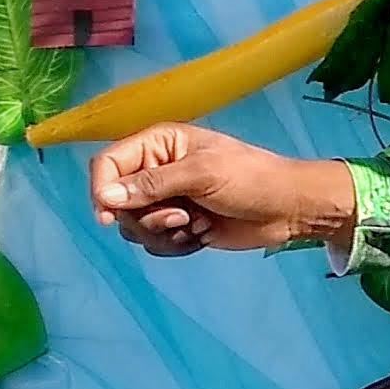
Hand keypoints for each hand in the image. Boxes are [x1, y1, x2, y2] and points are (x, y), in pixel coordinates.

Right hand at [88, 124, 356, 259]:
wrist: (287, 209)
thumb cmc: (250, 179)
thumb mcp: (201, 175)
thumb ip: (152, 185)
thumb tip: (106, 197)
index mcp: (158, 144)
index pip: (108, 164)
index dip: (102, 189)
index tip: (108, 216)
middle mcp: (156, 171)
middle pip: (117, 202)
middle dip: (145, 217)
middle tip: (180, 217)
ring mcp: (167, 201)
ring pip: (134, 227)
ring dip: (163, 232)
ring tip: (196, 224)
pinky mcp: (179, 226)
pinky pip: (155, 243)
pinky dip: (175, 244)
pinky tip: (202, 235)